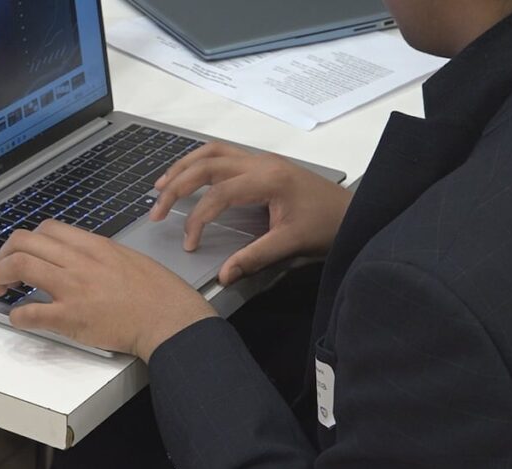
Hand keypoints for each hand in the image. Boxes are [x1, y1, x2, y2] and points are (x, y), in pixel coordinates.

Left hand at [0, 220, 217, 361]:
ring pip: (19, 265)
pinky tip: (20, 318)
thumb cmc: (157, 293)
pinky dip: (17, 315)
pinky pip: (30, 312)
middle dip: (3, 255)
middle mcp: (79, 261)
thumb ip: (98, 255)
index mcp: (93, 246)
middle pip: (23, 241)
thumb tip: (76, 259)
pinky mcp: (71, 317)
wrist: (169, 318)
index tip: (23, 253)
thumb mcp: (127, 258)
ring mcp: (73, 287)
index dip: (26, 240)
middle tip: (2, 271)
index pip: (46, 229)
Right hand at [150, 142, 351, 285]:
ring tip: (161, 186)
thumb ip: (254, 258)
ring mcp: (261, 160)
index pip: (218, 194)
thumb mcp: (291, 245)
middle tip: (156, 210)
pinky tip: (187, 176)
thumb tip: (223, 275)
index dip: (197, 219)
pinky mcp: (262, 164)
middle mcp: (261, 163)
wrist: (355, 213)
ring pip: (212, 152)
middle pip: (206, 164)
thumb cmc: (328, 226)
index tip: (189, 243)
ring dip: (183, 167)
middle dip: (177, 186)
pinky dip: (199, 163)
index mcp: (269, 179)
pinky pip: (222, 154)